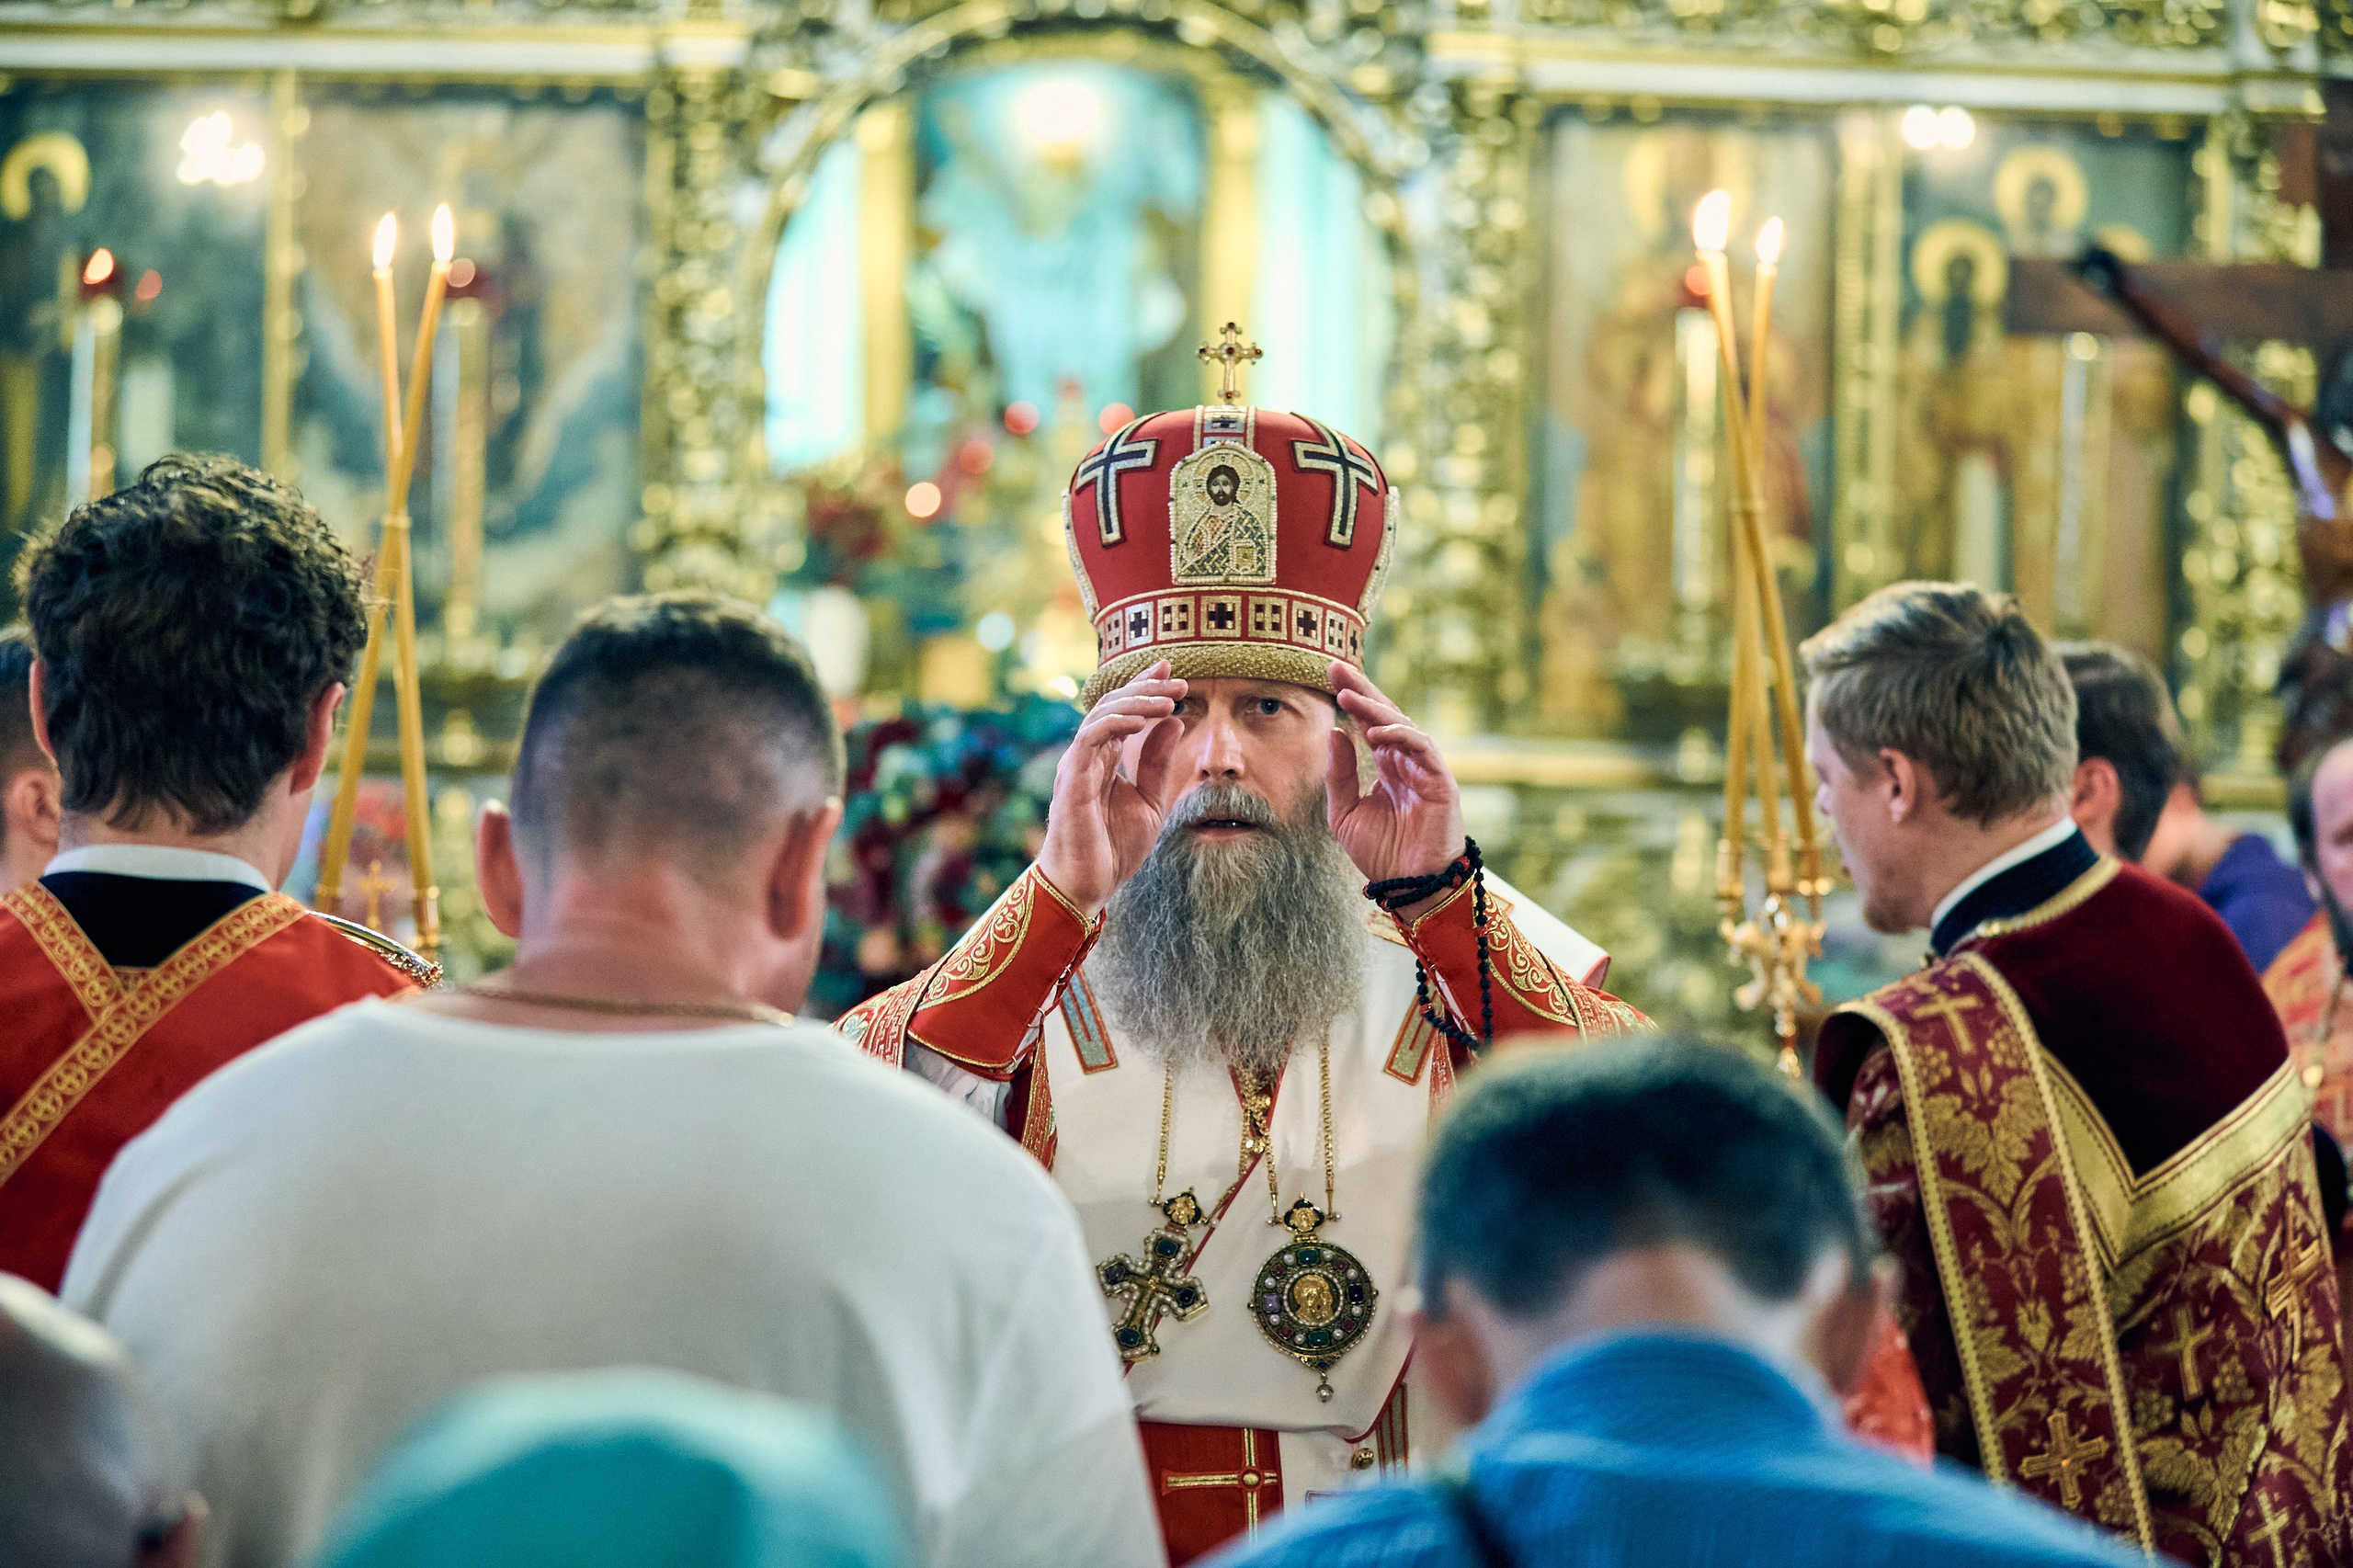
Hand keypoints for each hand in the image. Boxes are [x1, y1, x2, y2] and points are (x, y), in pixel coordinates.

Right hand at [1036, 661, 1186, 917]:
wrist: (1088, 886)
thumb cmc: (1113, 849)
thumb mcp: (1149, 801)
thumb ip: (1157, 763)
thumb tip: (1174, 722)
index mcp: (1103, 760)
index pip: (1123, 712)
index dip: (1144, 687)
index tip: (1172, 670)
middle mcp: (1087, 756)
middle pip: (1112, 705)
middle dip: (1145, 688)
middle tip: (1179, 681)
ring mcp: (1077, 766)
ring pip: (1101, 715)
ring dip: (1136, 702)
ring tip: (1169, 700)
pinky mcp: (1072, 780)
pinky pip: (1091, 738)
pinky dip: (1117, 723)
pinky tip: (1144, 720)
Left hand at [1326, 662, 1464, 913]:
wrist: (1410, 886)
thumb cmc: (1382, 854)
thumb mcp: (1346, 813)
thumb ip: (1340, 775)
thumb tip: (1334, 732)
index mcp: (1385, 766)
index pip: (1367, 722)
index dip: (1351, 697)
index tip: (1328, 672)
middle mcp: (1406, 761)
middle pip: (1384, 714)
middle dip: (1361, 688)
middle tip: (1336, 667)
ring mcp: (1424, 768)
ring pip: (1403, 725)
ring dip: (1376, 708)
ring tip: (1348, 696)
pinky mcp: (1440, 781)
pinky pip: (1423, 748)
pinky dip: (1402, 736)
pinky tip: (1378, 731)